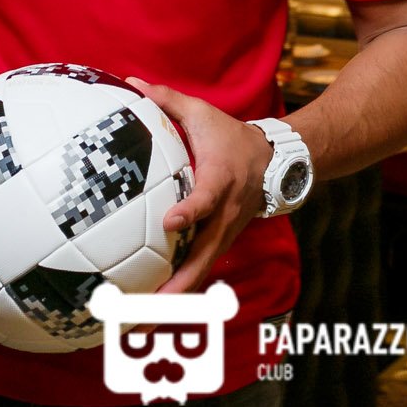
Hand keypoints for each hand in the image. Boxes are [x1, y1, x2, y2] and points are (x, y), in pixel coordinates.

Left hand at [128, 77, 271, 293]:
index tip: (170, 223)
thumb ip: (166, 99)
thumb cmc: (231, 136)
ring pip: (200, 273)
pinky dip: (179, 292)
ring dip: (174, 301)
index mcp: (220, 180)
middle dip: (177, 286)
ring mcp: (224, 234)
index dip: (190, 212)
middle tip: (145, 307)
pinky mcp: (221, 243)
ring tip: (138, 324)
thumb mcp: (202, 113)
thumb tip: (130, 82)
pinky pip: (199, 271)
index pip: (206, 200)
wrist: (276, 161)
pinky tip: (150, 310)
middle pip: (203, 257)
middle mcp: (224, 215)